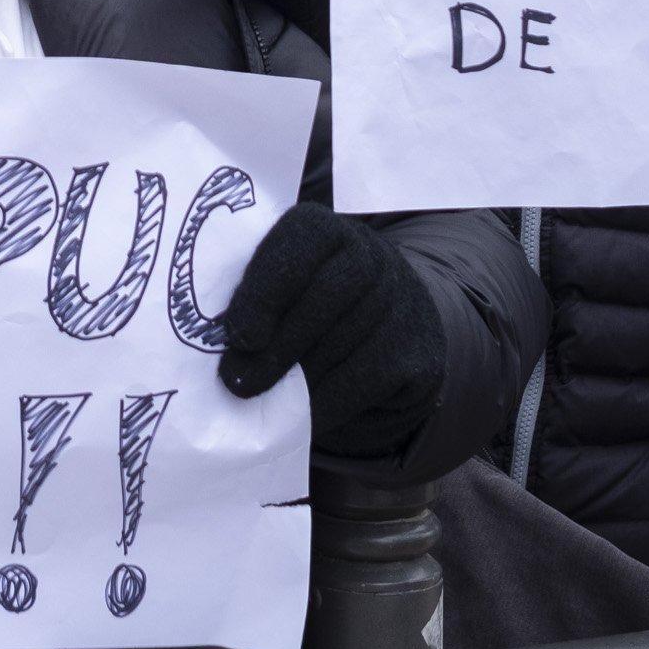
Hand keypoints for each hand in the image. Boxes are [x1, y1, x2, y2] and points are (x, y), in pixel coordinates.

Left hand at [218, 204, 443, 459]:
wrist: (391, 332)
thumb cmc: (311, 309)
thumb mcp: (284, 292)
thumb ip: (256, 305)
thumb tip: (231, 356)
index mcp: (327, 231)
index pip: (302, 240)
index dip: (268, 287)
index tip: (239, 336)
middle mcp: (372, 256)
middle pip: (327, 295)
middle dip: (279, 344)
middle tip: (238, 382)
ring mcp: (402, 303)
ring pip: (345, 342)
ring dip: (298, 378)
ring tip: (263, 400)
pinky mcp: (417, 353)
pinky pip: (366, 379)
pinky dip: (327, 403)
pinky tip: (302, 418)